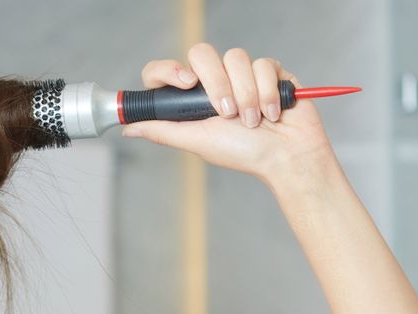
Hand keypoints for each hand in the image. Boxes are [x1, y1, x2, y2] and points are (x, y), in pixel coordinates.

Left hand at [123, 43, 336, 183]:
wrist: (288, 157)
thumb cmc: (245, 154)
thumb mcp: (199, 142)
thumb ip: (164, 130)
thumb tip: (129, 126)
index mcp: (195, 97)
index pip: (169, 70)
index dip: (169, 69)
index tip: (185, 83)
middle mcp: (217, 81)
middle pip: (203, 52)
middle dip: (217, 83)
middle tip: (227, 112)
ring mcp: (244, 74)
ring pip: (235, 57)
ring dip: (246, 94)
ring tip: (253, 121)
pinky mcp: (271, 71)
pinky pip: (263, 64)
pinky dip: (267, 92)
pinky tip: (272, 113)